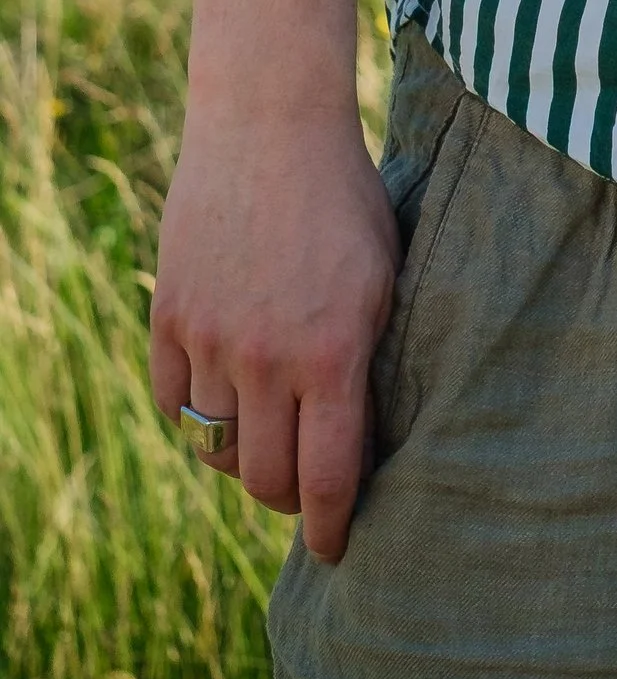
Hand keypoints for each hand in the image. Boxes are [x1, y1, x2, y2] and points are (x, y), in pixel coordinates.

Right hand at [151, 106, 401, 562]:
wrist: (270, 128)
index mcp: (333, 353)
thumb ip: (370, 362)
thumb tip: (366, 443)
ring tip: (269, 439)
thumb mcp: (386, 279)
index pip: (329, 479)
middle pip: (264, 481)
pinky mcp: (169, 320)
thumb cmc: (347, 201)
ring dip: (243, 456)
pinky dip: (196, 416)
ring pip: (215, 448)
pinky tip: (226, 400)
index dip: (334, 528)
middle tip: (306, 490)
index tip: (338, 550)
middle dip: (289, 499)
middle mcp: (265, 359)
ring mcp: (210, 341)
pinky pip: (173, 404)